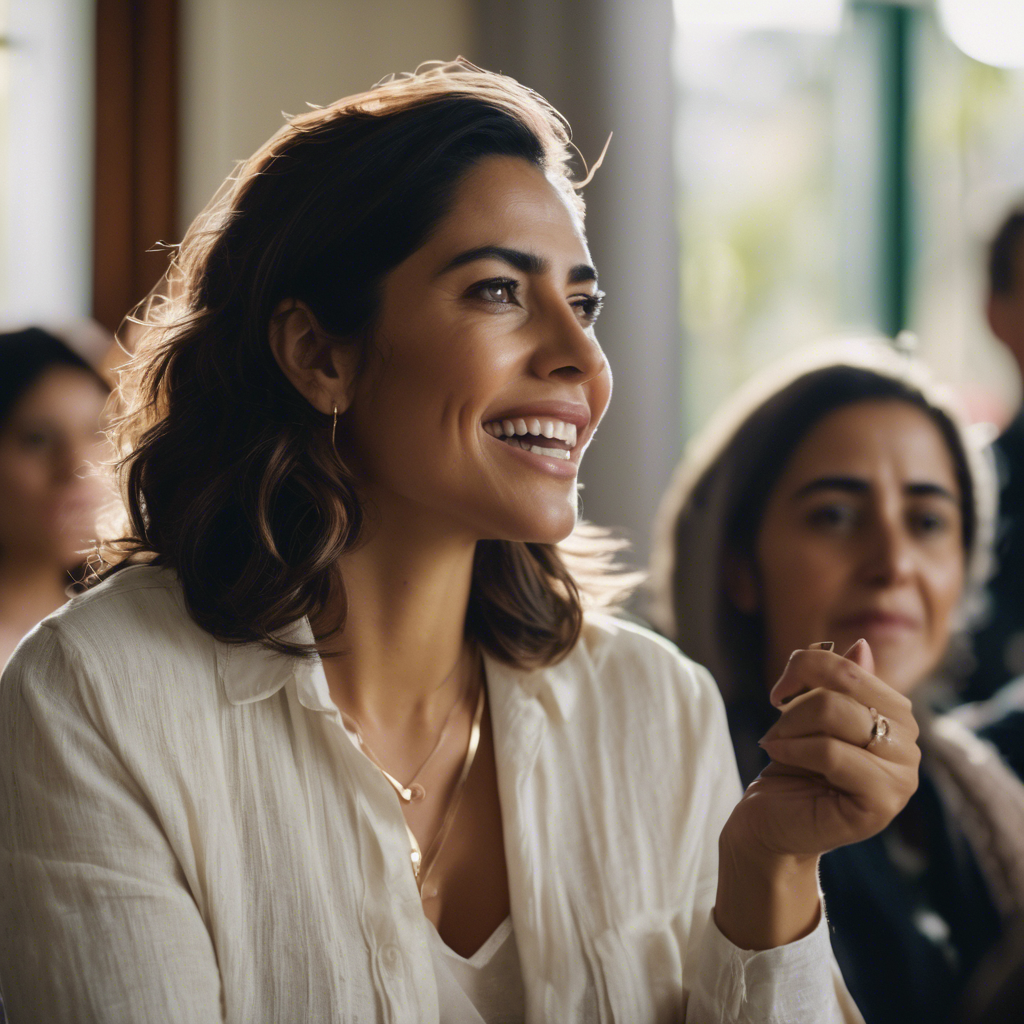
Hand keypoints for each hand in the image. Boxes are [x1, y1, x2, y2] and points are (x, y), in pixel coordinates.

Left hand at [743, 639, 918, 856]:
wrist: (771, 820)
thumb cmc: (793, 766)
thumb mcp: (810, 713)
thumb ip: (839, 682)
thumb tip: (863, 645)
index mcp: (897, 715)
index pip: (851, 668)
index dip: (806, 667)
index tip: (779, 691)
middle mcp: (909, 744)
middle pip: (842, 688)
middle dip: (796, 703)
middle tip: (778, 727)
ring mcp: (902, 778)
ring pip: (835, 715)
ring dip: (791, 727)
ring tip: (779, 744)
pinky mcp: (882, 804)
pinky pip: (831, 753)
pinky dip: (794, 748)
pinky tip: (778, 755)